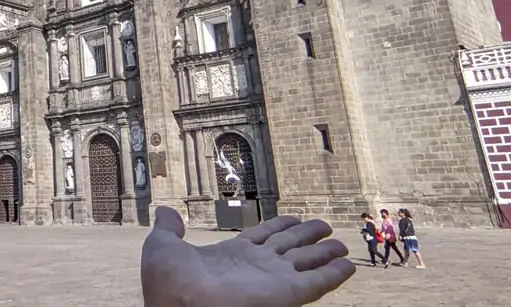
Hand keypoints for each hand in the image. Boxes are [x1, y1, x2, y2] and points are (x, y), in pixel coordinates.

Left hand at [140, 207, 354, 306]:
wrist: (180, 303)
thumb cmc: (167, 281)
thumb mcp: (162, 245)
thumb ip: (168, 227)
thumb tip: (164, 211)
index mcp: (232, 254)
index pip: (263, 237)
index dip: (280, 226)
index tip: (294, 217)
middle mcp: (256, 266)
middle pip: (288, 246)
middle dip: (307, 236)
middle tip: (325, 226)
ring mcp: (273, 278)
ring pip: (306, 260)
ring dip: (325, 253)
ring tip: (341, 245)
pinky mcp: (287, 293)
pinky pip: (318, 282)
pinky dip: (334, 274)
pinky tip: (348, 266)